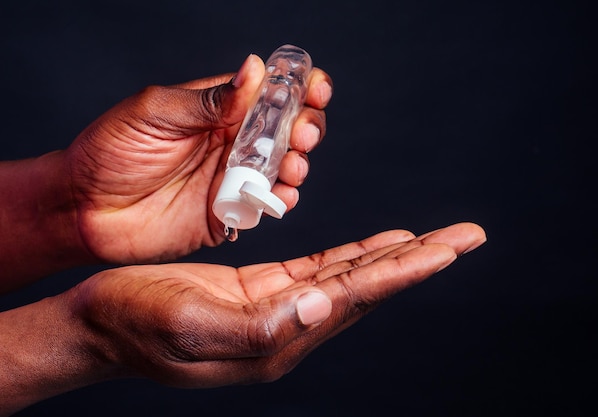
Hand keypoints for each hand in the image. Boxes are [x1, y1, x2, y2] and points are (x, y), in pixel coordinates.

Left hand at [65, 54, 331, 262]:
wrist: (83, 209)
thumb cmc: (110, 152)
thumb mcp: (155, 112)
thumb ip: (209, 99)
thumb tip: (254, 70)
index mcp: (218, 109)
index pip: (270, 92)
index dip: (299, 87)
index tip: (314, 89)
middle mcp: (232, 142)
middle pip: (288, 129)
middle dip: (306, 127)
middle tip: (301, 134)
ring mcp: (233, 178)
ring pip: (285, 167)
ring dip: (298, 163)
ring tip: (291, 165)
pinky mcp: (229, 213)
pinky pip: (266, 205)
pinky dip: (282, 200)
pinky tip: (281, 195)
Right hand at [74, 223, 484, 386]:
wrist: (102, 325)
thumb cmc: (136, 323)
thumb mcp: (188, 325)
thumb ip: (258, 326)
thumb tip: (321, 307)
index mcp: (279, 339)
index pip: (358, 297)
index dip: (406, 270)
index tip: (450, 248)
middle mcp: (291, 327)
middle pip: (370, 286)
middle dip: (421, 260)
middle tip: (469, 237)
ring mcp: (281, 309)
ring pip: (353, 277)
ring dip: (396, 255)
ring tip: (438, 240)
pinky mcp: (265, 290)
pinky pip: (323, 269)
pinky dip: (355, 255)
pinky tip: (379, 245)